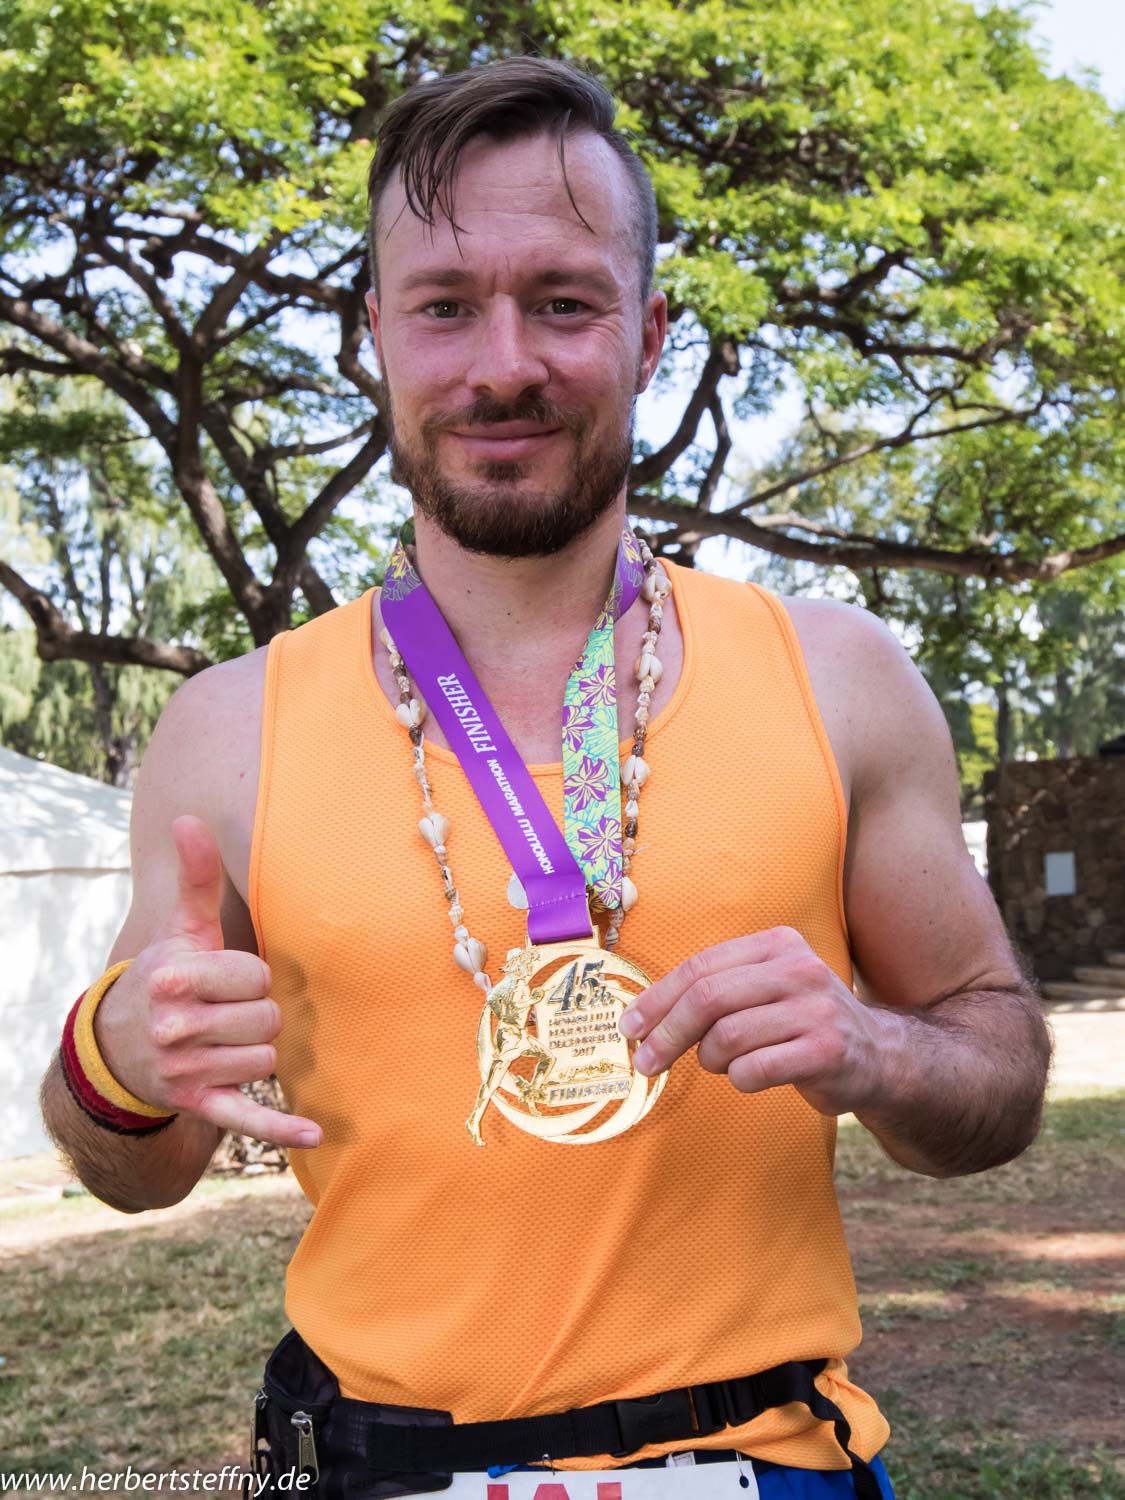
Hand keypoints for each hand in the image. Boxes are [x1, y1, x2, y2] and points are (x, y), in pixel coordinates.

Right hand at [93, 815, 322, 1149]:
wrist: (120, 1046)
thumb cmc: (169, 975)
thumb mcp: (181, 929)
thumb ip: (195, 878)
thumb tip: (188, 819)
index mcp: (174, 977)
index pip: (256, 977)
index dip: (253, 977)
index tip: (231, 979)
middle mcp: (174, 1026)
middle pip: (266, 1021)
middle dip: (258, 1015)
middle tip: (231, 1013)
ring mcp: (185, 1071)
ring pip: (266, 1061)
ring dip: (258, 1051)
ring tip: (227, 1041)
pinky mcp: (199, 1105)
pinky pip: (248, 1118)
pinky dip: (281, 1128)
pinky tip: (315, 1134)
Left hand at [618, 925, 888, 1115]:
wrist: (877, 1055)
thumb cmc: (800, 1022)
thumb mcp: (765, 988)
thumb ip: (715, 991)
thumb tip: (642, 1018)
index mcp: (777, 944)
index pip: (700, 968)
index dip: (657, 999)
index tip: (629, 1027)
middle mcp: (798, 969)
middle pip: (707, 999)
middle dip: (667, 1034)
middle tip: (645, 1062)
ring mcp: (816, 1009)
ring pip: (727, 1037)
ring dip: (710, 1059)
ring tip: (721, 1063)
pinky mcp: (826, 1051)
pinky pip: (755, 1070)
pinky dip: (739, 1079)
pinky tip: (748, 1077)